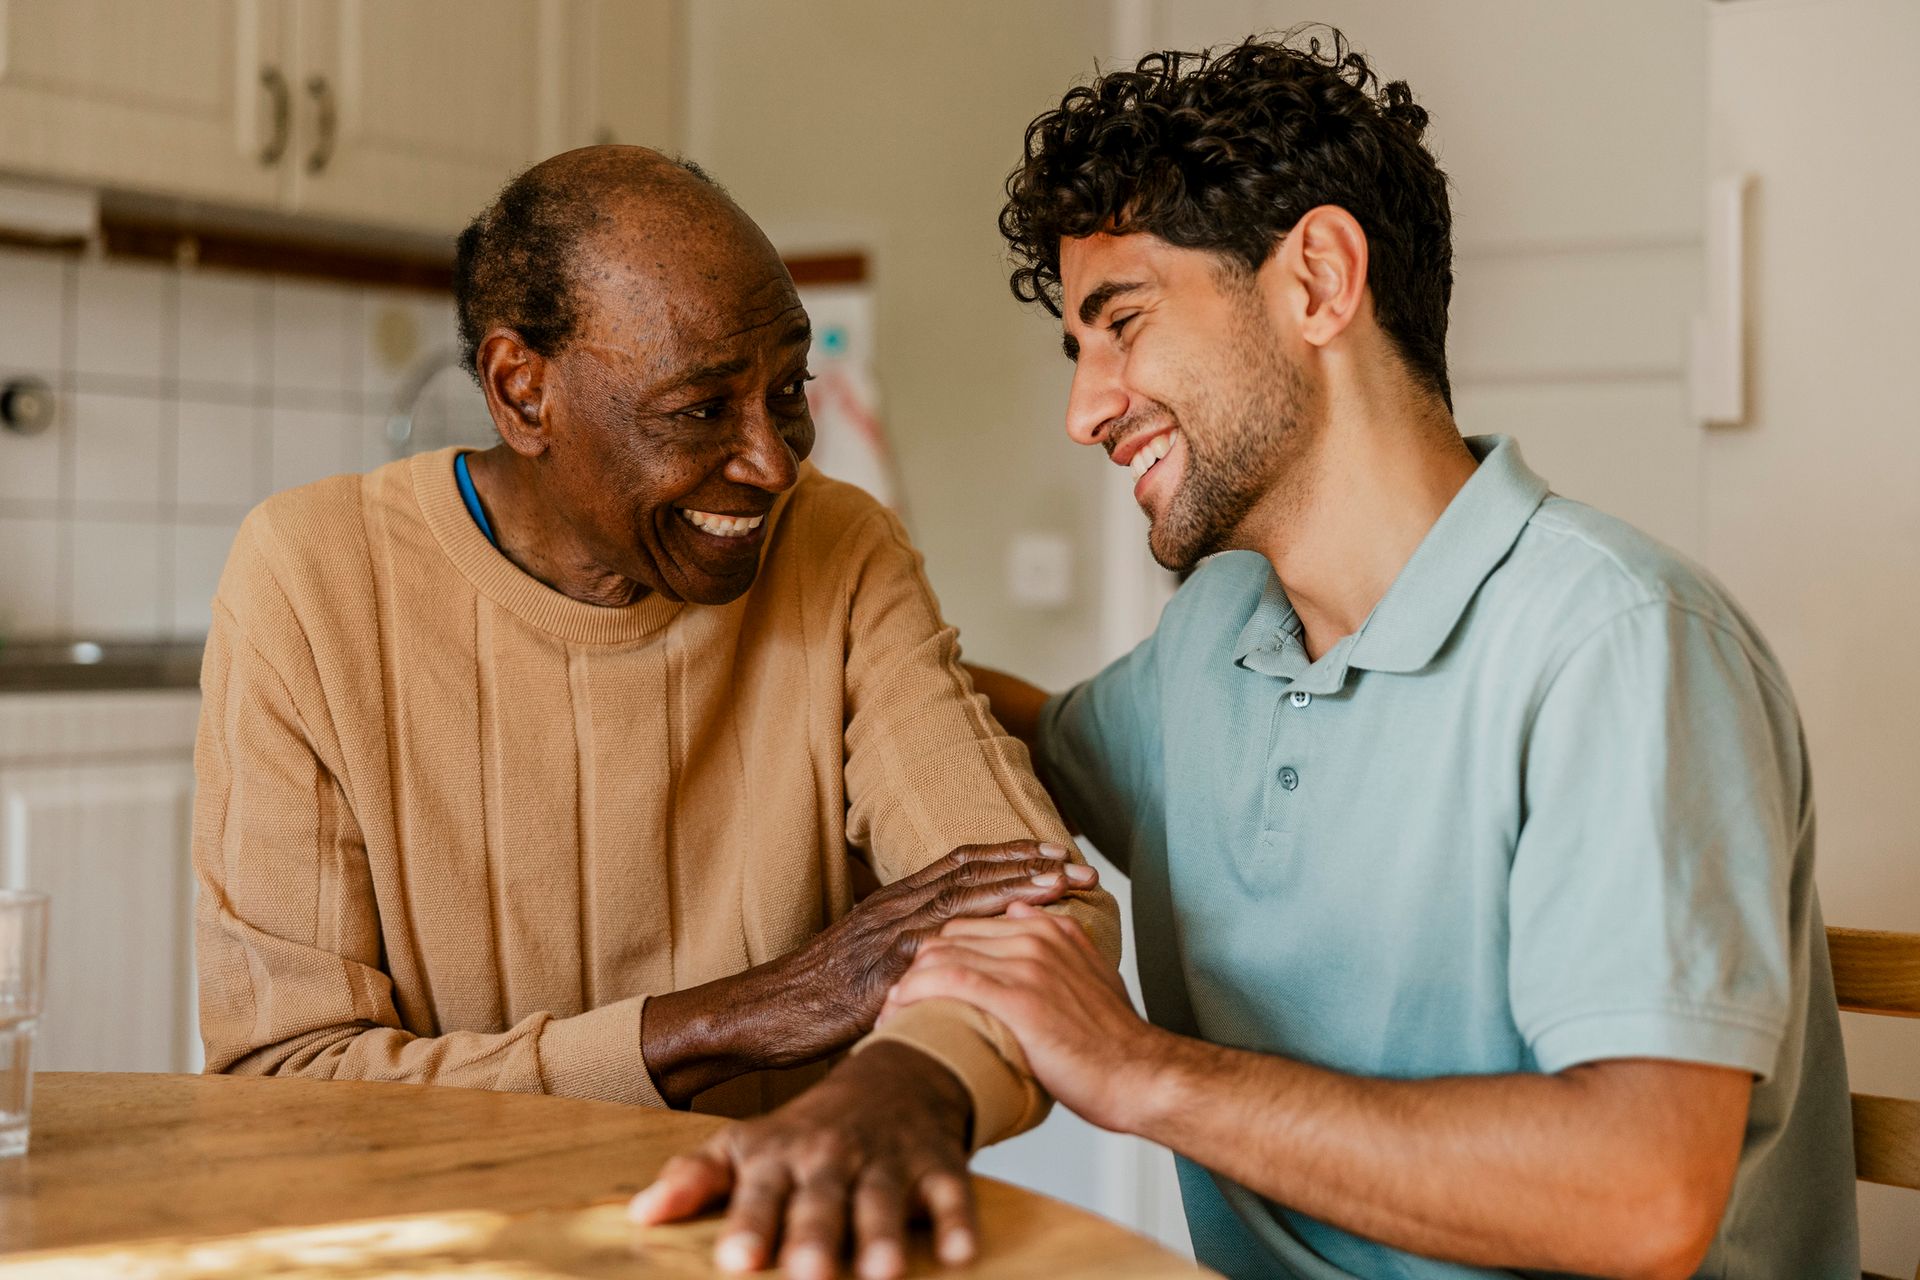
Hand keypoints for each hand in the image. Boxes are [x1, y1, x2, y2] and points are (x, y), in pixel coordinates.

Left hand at [629, 1041, 975, 1279]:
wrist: (896, 1075)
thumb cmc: (808, 1130)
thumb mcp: (748, 1143)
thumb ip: (696, 1178)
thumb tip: (638, 1215)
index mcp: (780, 1156)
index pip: (760, 1193)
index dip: (749, 1225)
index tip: (736, 1260)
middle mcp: (832, 1159)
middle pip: (823, 1202)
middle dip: (816, 1236)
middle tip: (809, 1275)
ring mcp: (887, 1160)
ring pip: (884, 1201)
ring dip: (884, 1237)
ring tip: (882, 1275)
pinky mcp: (938, 1165)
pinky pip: (951, 1194)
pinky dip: (957, 1222)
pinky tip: (960, 1255)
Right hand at [641, 840, 1096, 1107]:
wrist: (762, 1012)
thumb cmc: (814, 994)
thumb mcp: (868, 960)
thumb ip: (908, 950)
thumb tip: (950, 956)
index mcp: (895, 901)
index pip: (964, 865)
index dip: (1014, 856)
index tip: (1059, 853)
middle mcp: (895, 907)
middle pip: (974, 871)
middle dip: (1031, 865)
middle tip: (1081, 864)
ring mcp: (887, 935)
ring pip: (961, 898)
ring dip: (1016, 888)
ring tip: (1061, 883)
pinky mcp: (881, 969)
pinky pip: (936, 945)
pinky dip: (979, 935)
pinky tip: (1011, 937)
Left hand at [883, 901, 1154, 1132]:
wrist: (1142, 1075)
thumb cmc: (1112, 1042)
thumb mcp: (1090, 978)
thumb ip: (1058, 946)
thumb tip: (1020, 918)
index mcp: (1049, 930)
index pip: (969, 925)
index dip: (934, 955)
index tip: (913, 986)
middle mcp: (1036, 937)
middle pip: (947, 935)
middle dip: (911, 968)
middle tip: (890, 1005)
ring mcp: (1027, 964)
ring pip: (940, 955)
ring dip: (904, 986)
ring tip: (887, 1018)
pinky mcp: (1019, 997)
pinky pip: (949, 981)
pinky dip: (914, 997)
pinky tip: (897, 1018)